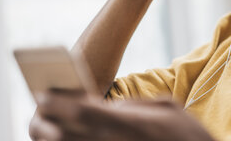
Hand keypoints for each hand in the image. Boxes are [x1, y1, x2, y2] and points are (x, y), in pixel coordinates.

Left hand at [29, 91, 214, 140]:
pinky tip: (74, 139)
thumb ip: (136, 105)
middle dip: (48, 125)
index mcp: (128, 127)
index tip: (43, 94)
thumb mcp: (170, 109)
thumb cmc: (189, 137)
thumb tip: (111, 107)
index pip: (82, 112)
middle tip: (41, 115)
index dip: (58, 103)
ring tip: (52, 131)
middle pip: (68, 137)